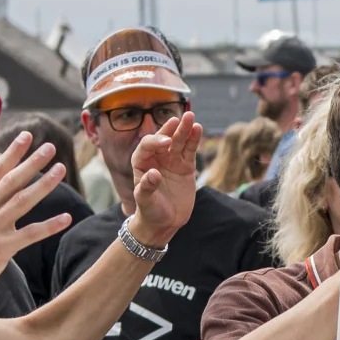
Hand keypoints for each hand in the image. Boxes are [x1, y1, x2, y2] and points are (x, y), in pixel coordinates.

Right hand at [0, 134, 75, 303]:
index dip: (11, 153)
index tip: (26, 137)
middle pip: (10, 181)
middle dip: (31, 162)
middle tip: (49, 147)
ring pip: (22, 201)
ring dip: (44, 184)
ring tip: (60, 169)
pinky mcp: (0, 249)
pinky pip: (30, 234)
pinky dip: (49, 225)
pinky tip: (66, 218)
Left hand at [127, 114, 202, 247]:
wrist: (164, 223)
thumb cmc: (150, 211)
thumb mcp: (145, 202)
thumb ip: (147, 187)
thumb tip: (153, 174)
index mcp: (141, 162)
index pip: (147, 145)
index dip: (156, 141)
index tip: (167, 143)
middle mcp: (156, 157)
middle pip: (164, 138)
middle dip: (171, 129)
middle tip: (179, 120)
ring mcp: (172, 160)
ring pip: (178, 141)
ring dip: (185, 129)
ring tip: (191, 117)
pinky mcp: (186, 166)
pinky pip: (189, 150)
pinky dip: (194, 140)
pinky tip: (198, 129)